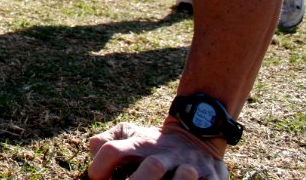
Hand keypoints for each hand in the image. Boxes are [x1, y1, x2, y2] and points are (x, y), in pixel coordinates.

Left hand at [86, 122, 227, 179]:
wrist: (197, 130)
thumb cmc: (153, 142)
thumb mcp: (129, 134)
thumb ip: (106, 141)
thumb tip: (93, 152)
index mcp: (139, 144)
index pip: (113, 150)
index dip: (100, 167)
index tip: (97, 179)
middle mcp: (163, 154)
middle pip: (152, 166)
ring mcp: (188, 164)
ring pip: (183, 176)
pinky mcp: (211, 175)